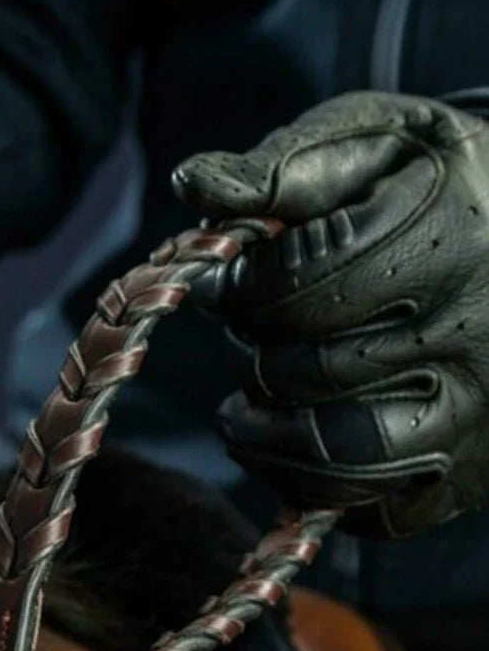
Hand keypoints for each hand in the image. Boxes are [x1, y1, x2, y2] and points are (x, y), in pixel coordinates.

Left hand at [172, 90, 488, 537]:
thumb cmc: (434, 185)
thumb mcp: (374, 141)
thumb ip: (282, 167)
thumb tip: (191, 185)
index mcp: (453, 235)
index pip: (300, 288)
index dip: (241, 289)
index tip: (228, 280)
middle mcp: (478, 334)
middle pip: (310, 370)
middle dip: (253, 350)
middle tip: (249, 329)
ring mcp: (479, 413)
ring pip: (340, 456)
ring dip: (265, 434)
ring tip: (244, 404)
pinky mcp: (465, 474)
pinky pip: (371, 509)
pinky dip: (310, 483)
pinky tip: (298, 434)